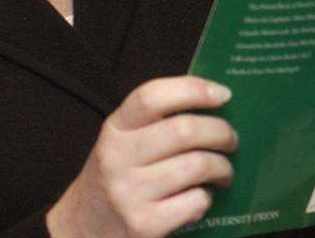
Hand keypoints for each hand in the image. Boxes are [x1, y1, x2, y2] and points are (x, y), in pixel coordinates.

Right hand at [46, 76, 235, 237]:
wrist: (82, 230)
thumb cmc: (118, 176)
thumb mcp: (125, 140)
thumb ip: (159, 121)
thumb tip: (218, 102)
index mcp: (115, 129)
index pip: (152, 97)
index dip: (193, 90)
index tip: (223, 95)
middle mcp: (117, 158)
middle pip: (185, 130)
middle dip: (221, 132)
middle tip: (231, 140)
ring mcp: (129, 194)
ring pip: (197, 165)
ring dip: (222, 167)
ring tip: (223, 171)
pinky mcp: (143, 225)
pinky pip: (195, 201)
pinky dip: (206, 198)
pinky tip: (201, 197)